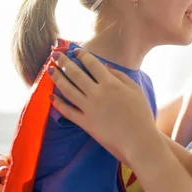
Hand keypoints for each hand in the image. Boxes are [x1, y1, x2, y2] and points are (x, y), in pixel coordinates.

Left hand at [48, 50, 159, 164]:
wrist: (139, 141)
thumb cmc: (141, 116)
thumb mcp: (136, 90)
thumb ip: (120, 76)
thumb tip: (105, 66)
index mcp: (111, 83)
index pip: (92, 64)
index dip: (82, 55)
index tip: (75, 50)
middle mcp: (97, 93)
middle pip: (76, 74)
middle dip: (64, 62)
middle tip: (55, 55)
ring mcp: (89, 108)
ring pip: (68, 90)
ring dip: (57, 78)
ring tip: (49, 70)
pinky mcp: (85, 123)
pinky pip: (68, 111)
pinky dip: (58, 104)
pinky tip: (51, 97)